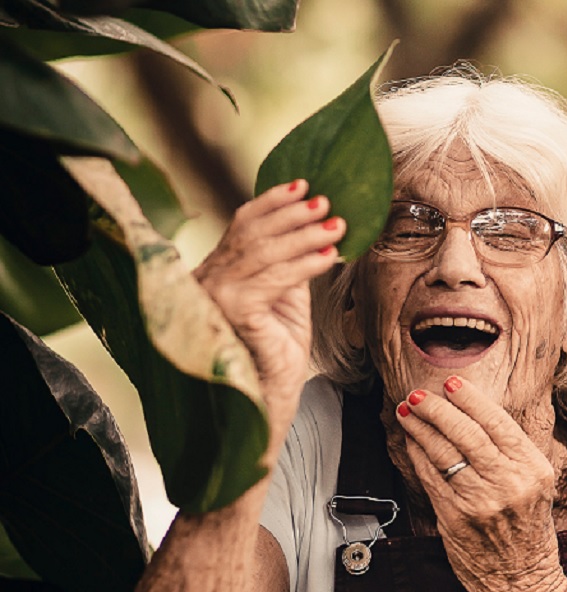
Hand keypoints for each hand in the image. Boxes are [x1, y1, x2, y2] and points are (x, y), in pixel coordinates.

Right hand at [194, 180, 344, 449]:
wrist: (263, 406)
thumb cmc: (274, 357)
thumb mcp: (284, 302)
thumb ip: (287, 267)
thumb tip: (312, 228)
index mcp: (213, 274)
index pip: (240, 226)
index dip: (273, 202)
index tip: (303, 184)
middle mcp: (204, 281)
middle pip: (252, 232)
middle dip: (294, 214)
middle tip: (328, 201)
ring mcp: (213, 297)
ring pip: (265, 251)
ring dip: (306, 235)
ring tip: (338, 224)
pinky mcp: (232, 312)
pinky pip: (276, 278)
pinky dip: (307, 263)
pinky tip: (332, 255)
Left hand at [395, 376, 561, 590]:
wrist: (521, 578)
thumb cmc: (527, 526)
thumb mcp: (536, 483)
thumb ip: (511, 450)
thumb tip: (472, 410)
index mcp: (533, 469)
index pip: (497, 423)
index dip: (470, 399)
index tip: (451, 383)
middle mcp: (509, 484)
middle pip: (467, 434)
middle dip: (438, 409)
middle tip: (419, 394)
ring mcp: (480, 502)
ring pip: (443, 453)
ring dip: (421, 428)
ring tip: (407, 411)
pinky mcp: (455, 518)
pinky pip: (430, 477)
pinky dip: (418, 455)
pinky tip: (411, 441)